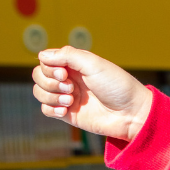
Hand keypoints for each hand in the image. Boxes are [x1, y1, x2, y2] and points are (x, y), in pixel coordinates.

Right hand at [32, 46, 153, 140]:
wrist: (131, 114)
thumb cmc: (117, 86)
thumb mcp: (94, 64)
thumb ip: (68, 56)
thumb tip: (42, 55)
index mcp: (75, 64)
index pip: (46, 61)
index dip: (49, 67)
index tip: (64, 73)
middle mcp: (69, 79)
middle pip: (39, 76)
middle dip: (49, 82)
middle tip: (71, 88)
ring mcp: (68, 97)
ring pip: (40, 92)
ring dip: (51, 95)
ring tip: (71, 100)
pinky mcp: (68, 114)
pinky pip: (46, 110)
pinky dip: (51, 108)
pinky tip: (66, 110)